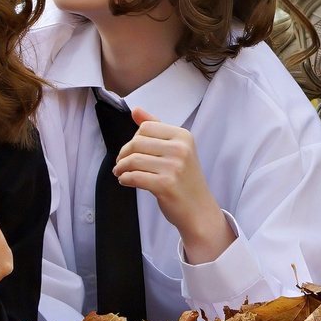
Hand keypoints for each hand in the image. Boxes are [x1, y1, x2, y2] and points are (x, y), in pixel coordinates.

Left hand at [114, 108, 235, 265]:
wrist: (199, 210)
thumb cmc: (185, 180)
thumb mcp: (176, 149)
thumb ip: (156, 128)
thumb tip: (136, 110)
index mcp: (183, 136)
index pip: (146, 127)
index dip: (134, 139)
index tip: (131, 151)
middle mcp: (181, 149)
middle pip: (137, 142)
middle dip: (124, 154)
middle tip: (122, 164)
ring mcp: (174, 167)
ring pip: (133, 160)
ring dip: (122, 168)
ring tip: (121, 173)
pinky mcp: (165, 184)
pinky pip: (134, 176)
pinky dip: (125, 179)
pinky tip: (126, 181)